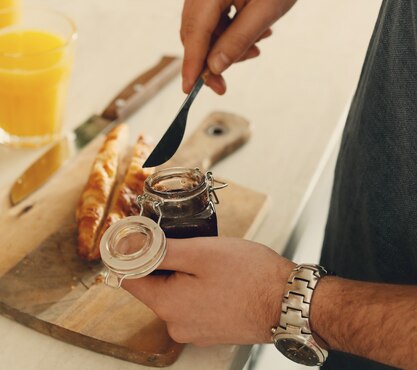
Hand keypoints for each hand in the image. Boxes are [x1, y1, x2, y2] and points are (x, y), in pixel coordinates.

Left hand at [122, 236, 294, 345]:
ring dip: (186, 275)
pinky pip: (194, 304)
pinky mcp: (211, 331)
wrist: (289, 303)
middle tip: (192, 245)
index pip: (130, 279)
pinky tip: (220, 277)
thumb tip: (130, 246)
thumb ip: (161, 250)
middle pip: (154, 286)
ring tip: (211, 262)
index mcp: (168, 305)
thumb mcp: (201, 252)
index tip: (148, 237)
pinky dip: (200, 288)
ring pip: (176, 294)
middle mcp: (176, 325)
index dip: (135, 254)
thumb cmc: (250, 275)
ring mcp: (195, 331)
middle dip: (167, 263)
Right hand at [180, 0, 315, 93]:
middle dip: (211, 58)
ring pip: (201, 26)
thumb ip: (237, 42)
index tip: (188, 90)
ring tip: (258, 45)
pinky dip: (225, 29)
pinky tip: (252, 31)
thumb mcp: (267, 13)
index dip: (192, 63)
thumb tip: (212, 68)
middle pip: (194, 30)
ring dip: (223, 44)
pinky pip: (207, 14)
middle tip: (227, 83)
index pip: (196, 31)